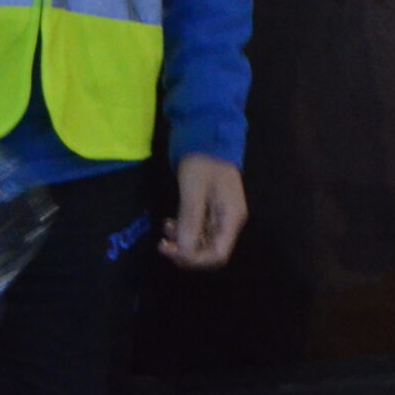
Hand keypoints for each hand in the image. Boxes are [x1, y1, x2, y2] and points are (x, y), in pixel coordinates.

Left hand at [161, 154, 246, 269]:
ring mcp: (220, 216)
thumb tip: (184, 249)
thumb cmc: (203, 160)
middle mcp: (229, 221)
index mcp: (231, 218)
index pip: (218, 254)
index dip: (195, 259)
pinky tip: (171, 223)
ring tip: (166, 229)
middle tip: (163, 244)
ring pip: (202, 243)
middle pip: (210, 252)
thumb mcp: (194, 189)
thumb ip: (191, 219)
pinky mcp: (210, 210)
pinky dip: (184, 232)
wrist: (207, 135)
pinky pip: (198, 230)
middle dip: (186, 253)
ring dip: (183, 242)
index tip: (172, 250)